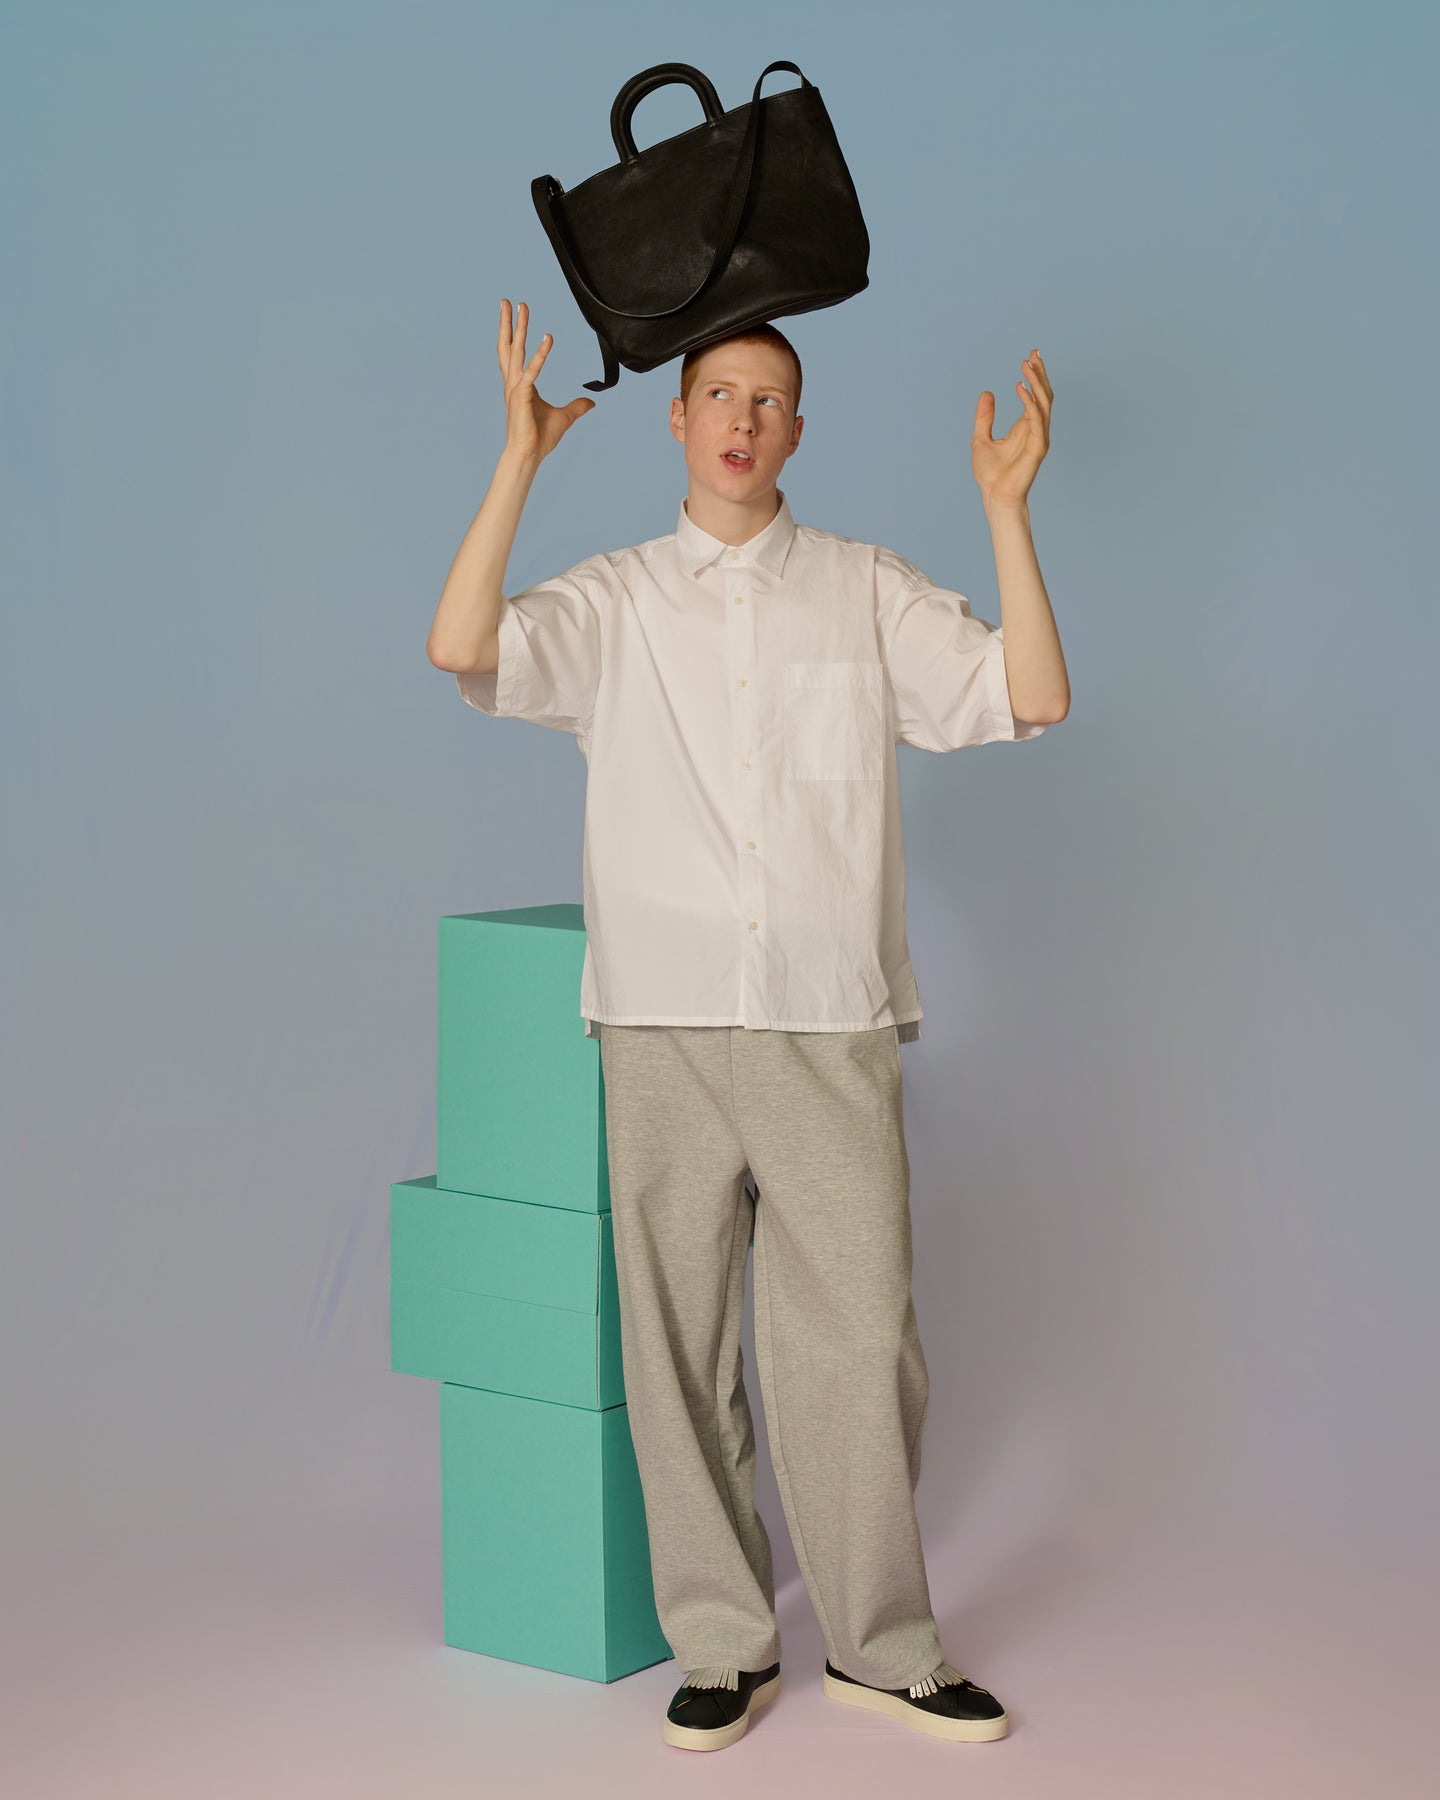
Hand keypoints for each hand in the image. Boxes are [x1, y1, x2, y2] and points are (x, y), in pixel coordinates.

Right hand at [499, 298, 596, 462]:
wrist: (528, 455)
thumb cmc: (539, 438)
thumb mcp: (564, 418)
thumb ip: (577, 407)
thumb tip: (591, 403)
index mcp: (519, 384)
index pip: (515, 353)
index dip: (515, 333)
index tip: (516, 315)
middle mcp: (514, 382)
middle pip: (508, 345)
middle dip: (509, 322)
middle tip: (508, 300)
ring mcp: (516, 387)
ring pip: (516, 350)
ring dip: (520, 327)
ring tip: (521, 305)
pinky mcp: (522, 395)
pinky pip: (533, 370)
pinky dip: (541, 353)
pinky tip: (548, 337)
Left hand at [972, 349, 1051, 512]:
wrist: (994, 496)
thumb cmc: (990, 474)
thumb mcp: (980, 438)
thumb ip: (985, 416)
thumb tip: (987, 393)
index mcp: (1025, 426)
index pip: (1035, 395)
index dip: (1035, 375)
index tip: (1030, 355)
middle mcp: (1036, 429)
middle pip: (1044, 394)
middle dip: (1040, 373)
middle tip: (1033, 353)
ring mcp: (1039, 437)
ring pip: (1044, 402)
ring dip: (1036, 382)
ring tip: (1026, 364)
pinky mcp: (1038, 446)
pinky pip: (1036, 418)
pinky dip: (1030, 402)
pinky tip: (1020, 387)